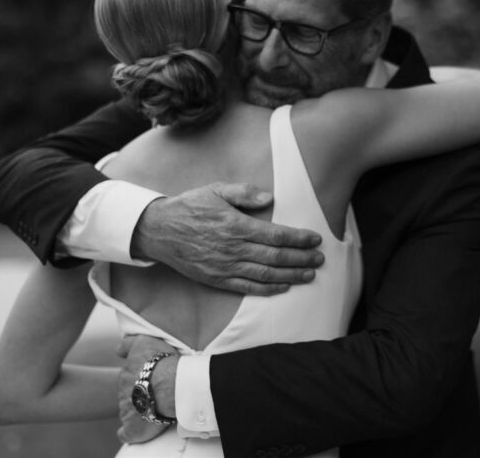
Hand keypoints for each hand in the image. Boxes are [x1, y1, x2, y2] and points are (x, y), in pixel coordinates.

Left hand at [116, 335, 177, 444]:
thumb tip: (116, 350)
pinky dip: (129, 432)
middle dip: (138, 394)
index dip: (139, 379)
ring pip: (128, 411)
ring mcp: (127, 410)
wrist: (172, 385)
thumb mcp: (144, 342)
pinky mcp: (133, 427)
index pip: (129, 378)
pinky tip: (134, 430)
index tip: (149, 380)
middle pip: (129, 394)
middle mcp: (124, 391)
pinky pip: (126, 432)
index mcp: (127, 374)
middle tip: (156, 393)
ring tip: (156, 409)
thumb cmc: (163, 362)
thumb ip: (128, 344)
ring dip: (138, 411)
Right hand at [131, 182, 324, 295]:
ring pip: (265, 274)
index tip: (315, 239)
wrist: (159, 230)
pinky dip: (268, 289)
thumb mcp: (215, 190)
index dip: (299, 238)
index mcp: (235, 225)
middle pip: (275, 256)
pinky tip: (283, 287)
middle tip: (320, 259)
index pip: (276, 234)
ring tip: (309, 275)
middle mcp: (233, 249)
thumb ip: (243, 193)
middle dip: (301, 258)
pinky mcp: (216, 279)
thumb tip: (270, 198)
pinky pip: (247, 287)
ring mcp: (225, 267)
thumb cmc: (190, 207)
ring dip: (290, 275)